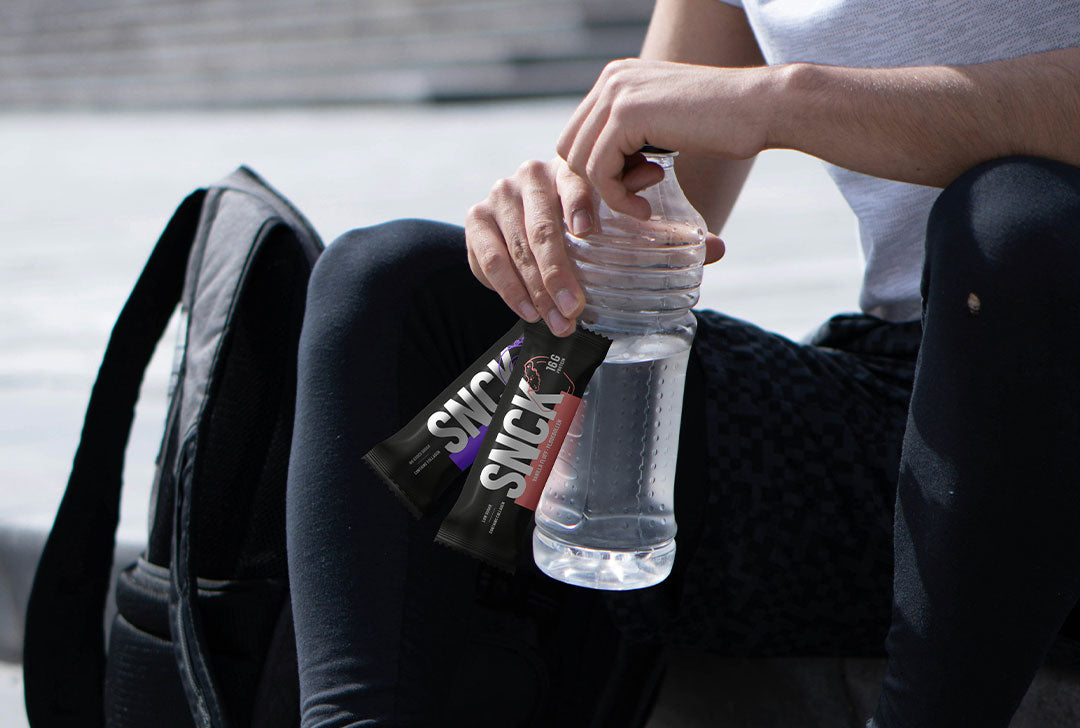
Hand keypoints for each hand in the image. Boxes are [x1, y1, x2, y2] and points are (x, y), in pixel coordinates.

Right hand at [466, 156, 726, 336]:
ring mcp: (498, 196)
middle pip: (544, 226)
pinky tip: (528, 311)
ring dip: (537, 290)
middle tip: (578, 308)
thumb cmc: (589, 230)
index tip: (589, 232)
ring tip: (559, 320)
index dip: (581, 205)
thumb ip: (663, 235)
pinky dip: (508, 288)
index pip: (575, 184)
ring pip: (517, 247)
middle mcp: (529, 176)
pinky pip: (489, 258)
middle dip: (560, 273)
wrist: (530, 232)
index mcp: (569, 168)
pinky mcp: (475, 221)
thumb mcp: (624, 228)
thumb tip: (718, 248)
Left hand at [556, 59, 768, 217]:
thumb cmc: (724, 123)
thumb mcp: (666, 122)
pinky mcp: (627, 114)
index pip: (578, 134)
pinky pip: (599, 171)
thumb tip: (603, 167)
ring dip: (610, 193)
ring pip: (580, 161)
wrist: (761, 107)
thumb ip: (633, 133)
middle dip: (595, 183)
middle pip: (570, 147)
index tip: (630, 190)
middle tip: (636, 196)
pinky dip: (617, 198)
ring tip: (645, 201)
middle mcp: (611, 78)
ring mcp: (616, 92)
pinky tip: (644, 208)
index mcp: (617, 78)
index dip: (596, 171)